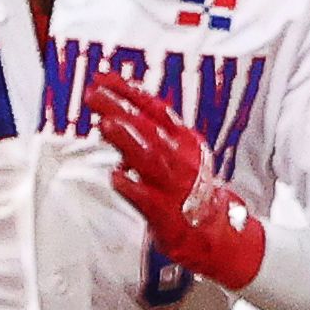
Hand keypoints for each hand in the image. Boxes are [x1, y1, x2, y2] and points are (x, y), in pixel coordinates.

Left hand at [88, 76, 267, 287]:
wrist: (215, 231)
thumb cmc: (189, 190)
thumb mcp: (178, 152)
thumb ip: (149, 132)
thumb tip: (116, 110)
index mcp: (183, 141)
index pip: (155, 109)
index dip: (130, 91)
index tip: (104, 78)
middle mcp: (181, 159)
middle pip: (148, 128)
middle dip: (121, 109)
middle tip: (95, 95)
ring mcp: (174, 186)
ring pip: (150, 158)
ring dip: (128, 140)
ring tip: (107, 125)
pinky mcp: (167, 214)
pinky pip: (149, 199)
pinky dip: (134, 188)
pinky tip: (117, 177)